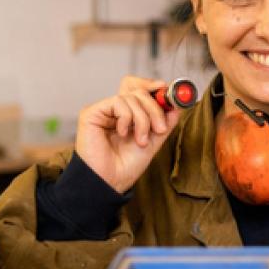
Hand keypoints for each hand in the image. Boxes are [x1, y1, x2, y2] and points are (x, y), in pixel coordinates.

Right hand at [75, 76, 181, 192]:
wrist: (110, 182)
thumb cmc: (126, 167)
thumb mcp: (153, 141)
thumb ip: (164, 123)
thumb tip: (176, 106)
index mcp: (128, 115)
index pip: (138, 88)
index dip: (152, 86)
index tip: (166, 89)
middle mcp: (115, 111)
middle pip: (138, 91)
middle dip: (154, 109)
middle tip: (159, 128)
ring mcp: (104, 111)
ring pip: (131, 97)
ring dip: (142, 120)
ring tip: (140, 140)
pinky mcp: (92, 112)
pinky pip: (118, 102)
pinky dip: (126, 118)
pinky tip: (122, 134)